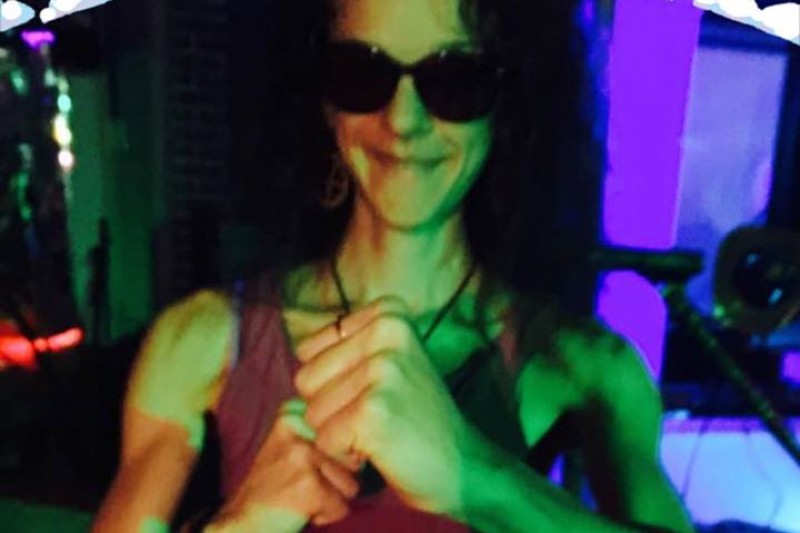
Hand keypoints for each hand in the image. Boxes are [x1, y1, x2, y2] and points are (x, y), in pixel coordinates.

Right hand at [213, 399, 359, 530]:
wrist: (240, 523)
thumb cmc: (274, 488)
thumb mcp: (295, 446)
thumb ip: (329, 434)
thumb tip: (367, 441)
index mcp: (295, 411)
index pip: (348, 431)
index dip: (337, 458)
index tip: (306, 467)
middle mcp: (298, 426)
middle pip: (353, 456)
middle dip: (337, 477)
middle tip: (302, 483)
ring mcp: (301, 453)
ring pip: (352, 482)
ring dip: (332, 497)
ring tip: (299, 496)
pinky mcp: (307, 484)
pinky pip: (342, 506)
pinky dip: (325, 515)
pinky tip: (297, 509)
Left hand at [294, 296, 474, 517]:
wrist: (463, 466)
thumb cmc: (415, 416)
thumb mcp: (389, 359)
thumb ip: (346, 345)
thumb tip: (300, 351)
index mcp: (388, 313)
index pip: (308, 350)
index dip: (331, 383)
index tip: (372, 392)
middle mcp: (387, 332)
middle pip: (306, 379)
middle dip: (330, 408)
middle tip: (375, 416)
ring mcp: (382, 371)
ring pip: (312, 412)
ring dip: (338, 433)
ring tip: (379, 431)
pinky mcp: (374, 412)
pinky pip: (324, 439)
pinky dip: (345, 455)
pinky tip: (380, 449)